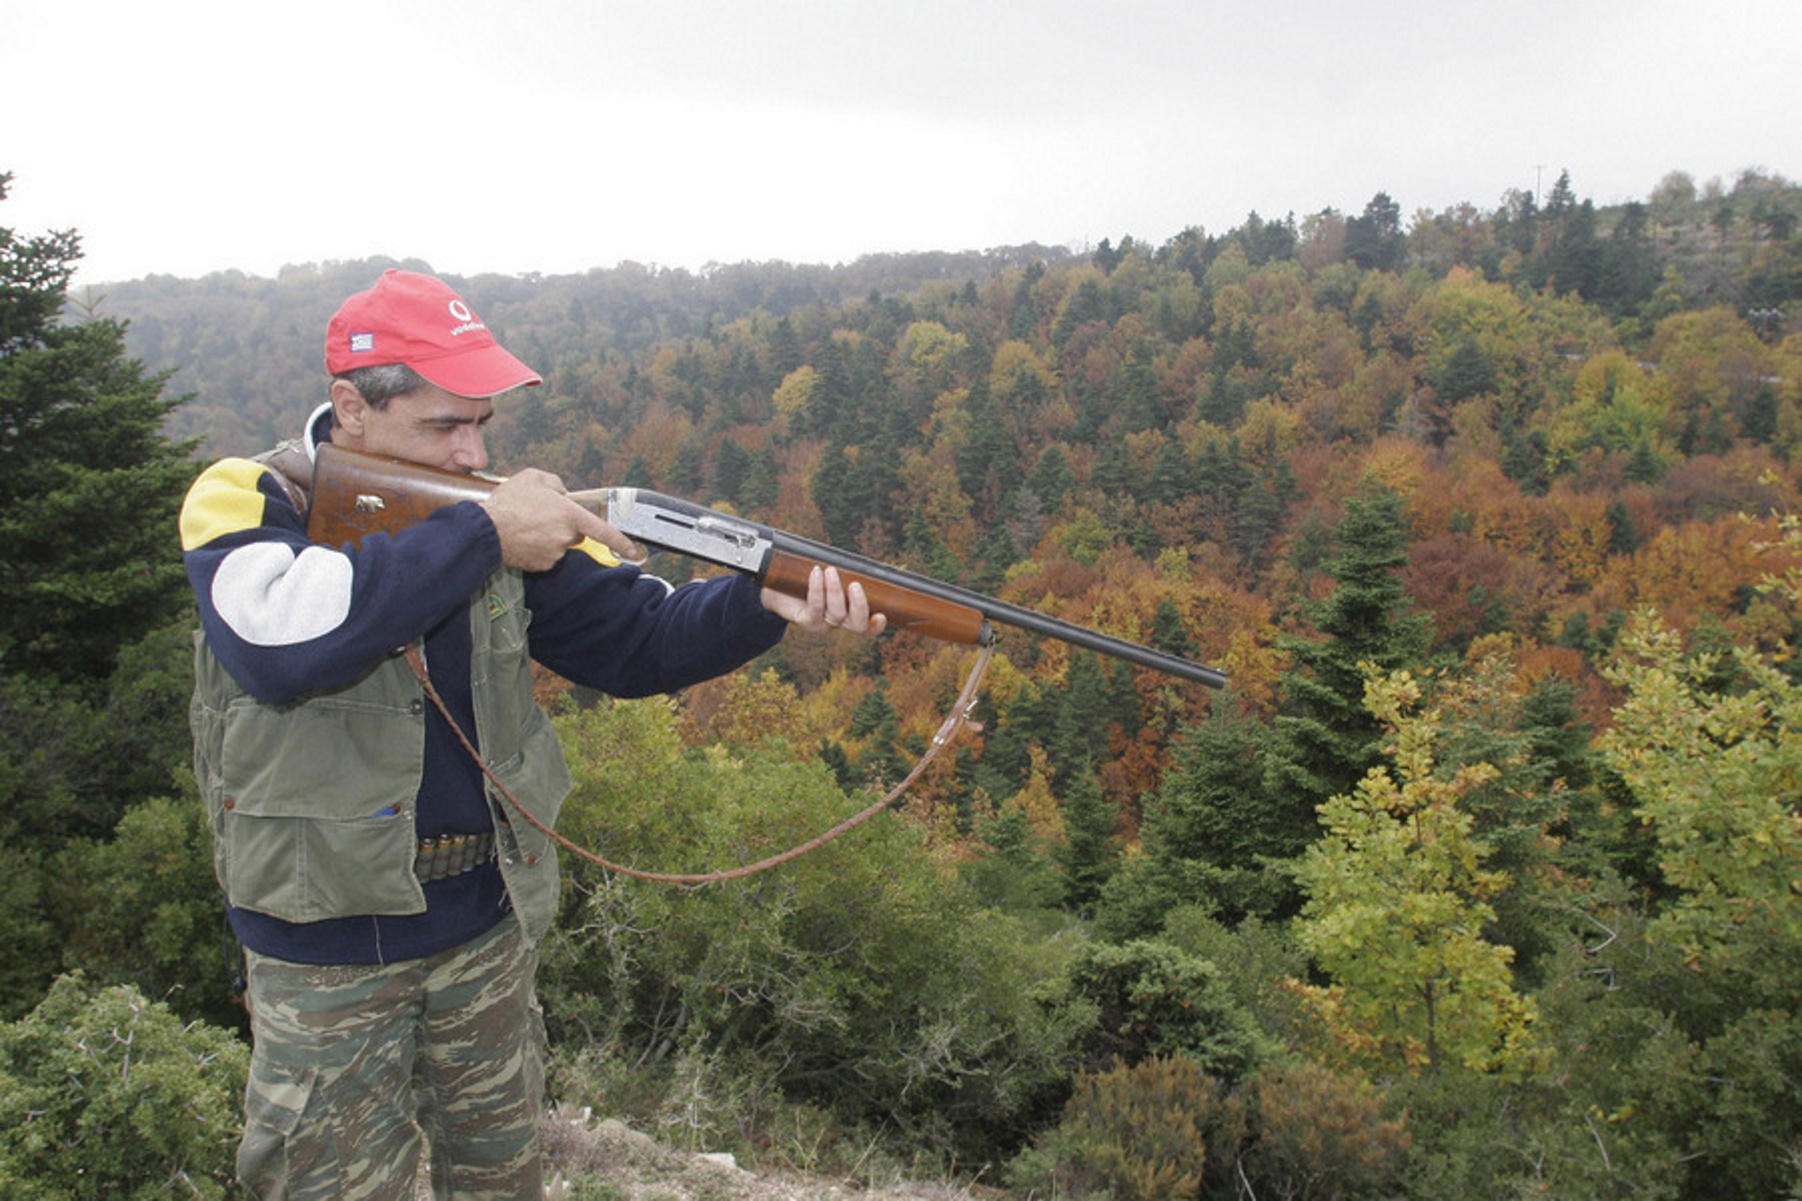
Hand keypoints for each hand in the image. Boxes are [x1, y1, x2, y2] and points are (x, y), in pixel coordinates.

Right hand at [480, 469, 645, 571]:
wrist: (485, 529)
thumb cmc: (508, 502)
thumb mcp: (533, 477)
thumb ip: (555, 483)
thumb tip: (562, 493)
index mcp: (569, 515)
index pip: (604, 531)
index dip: (622, 541)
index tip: (636, 550)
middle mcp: (566, 537)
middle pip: (575, 533)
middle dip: (565, 525)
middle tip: (541, 514)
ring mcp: (554, 554)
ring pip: (559, 544)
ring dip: (549, 536)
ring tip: (526, 524)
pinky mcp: (541, 565)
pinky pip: (546, 555)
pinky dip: (538, 548)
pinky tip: (522, 537)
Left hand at [763, 565, 887, 635]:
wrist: (776, 588)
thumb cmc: (807, 578)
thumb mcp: (828, 576)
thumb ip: (843, 572)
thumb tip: (857, 560)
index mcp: (849, 613)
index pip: (867, 625)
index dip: (876, 625)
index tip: (881, 615)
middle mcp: (838, 622)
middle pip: (857, 624)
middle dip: (860, 606)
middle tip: (856, 585)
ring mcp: (822, 624)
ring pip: (837, 613)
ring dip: (835, 591)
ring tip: (830, 571)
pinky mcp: (806, 621)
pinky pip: (816, 607)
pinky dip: (818, 589)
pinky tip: (817, 573)